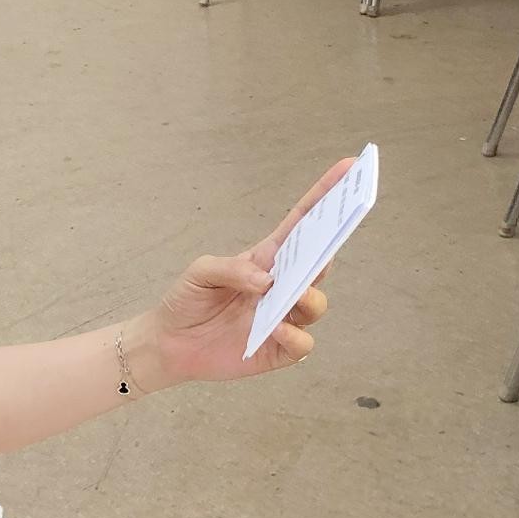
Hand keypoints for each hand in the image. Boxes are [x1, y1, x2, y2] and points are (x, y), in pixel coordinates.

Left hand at [144, 159, 352, 386]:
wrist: (169, 344)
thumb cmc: (186, 300)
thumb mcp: (200, 272)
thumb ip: (232, 269)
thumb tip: (268, 280)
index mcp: (267, 258)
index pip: (303, 223)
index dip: (326, 195)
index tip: (349, 167)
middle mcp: (281, 286)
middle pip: (319, 260)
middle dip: (333, 243)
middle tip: (337, 230)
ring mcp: (282, 317)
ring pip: (316, 304)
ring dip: (311, 298)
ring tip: (295, 295)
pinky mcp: (277, 350)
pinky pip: (302, 344)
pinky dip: (296, 337)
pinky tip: (277, 331)